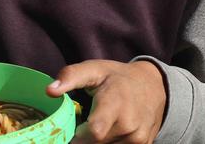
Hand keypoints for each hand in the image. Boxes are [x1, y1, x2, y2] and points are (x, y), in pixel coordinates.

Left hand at [47, 60, 165, 142]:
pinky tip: (111, 132)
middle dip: (86, 138)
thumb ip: (70, 76)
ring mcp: (138, 139)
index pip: (95, 132)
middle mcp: (130, 124)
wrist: (154, 86)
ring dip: (98, 142)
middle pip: (96, 143)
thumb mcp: (94, 69)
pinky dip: (109, 143)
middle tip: (85, 124)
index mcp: (116, 103)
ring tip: (101, 124)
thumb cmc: (118, 78)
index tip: (74, 129)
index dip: (79, 135)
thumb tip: (50, 91)